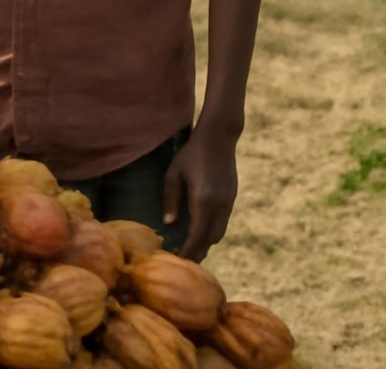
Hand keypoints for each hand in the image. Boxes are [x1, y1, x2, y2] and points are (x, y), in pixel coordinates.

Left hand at [162, 125, 238, 261]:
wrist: (219, 139)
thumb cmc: (190, 155)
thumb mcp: (174, 175)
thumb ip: (171, 200)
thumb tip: (169, 224)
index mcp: (204, 200)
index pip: (197, 235)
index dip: (189, 250)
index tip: (178, 261)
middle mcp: (220, 205)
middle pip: (211, 238)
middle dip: (198, 250)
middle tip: (182, 259)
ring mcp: (229, 202)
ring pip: (219, 231)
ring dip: (206, 241)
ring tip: (190, 248)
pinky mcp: (232, 198)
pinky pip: (223, 221)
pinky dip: (212, 230)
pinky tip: (200, 230)